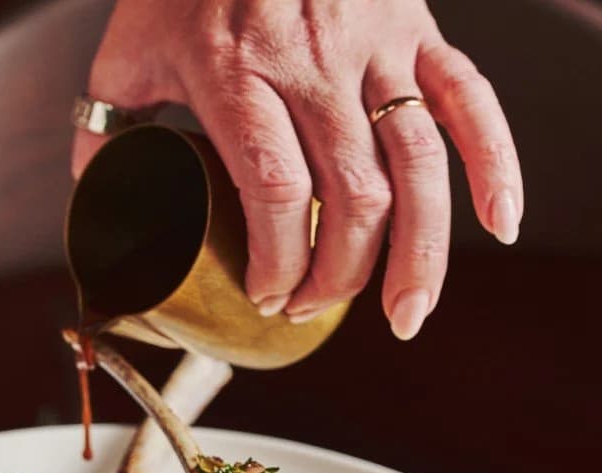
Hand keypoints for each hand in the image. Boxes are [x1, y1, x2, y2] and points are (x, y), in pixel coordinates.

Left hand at [73, 0, 521, 340]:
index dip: (282, 261)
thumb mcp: (130, 50)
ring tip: (406, 315)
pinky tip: (501, 225)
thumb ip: (108, 128)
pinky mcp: (419, 28)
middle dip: (339, 277)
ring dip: (419, 256)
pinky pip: (471, 103)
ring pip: (418, 169)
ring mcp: (376, 45)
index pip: (278, 192)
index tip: (268, 295)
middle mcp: (313, 60)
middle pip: (352, 197)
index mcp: (238, 69)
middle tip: (314, 309)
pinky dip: (498, 166)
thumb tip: (100, 209)